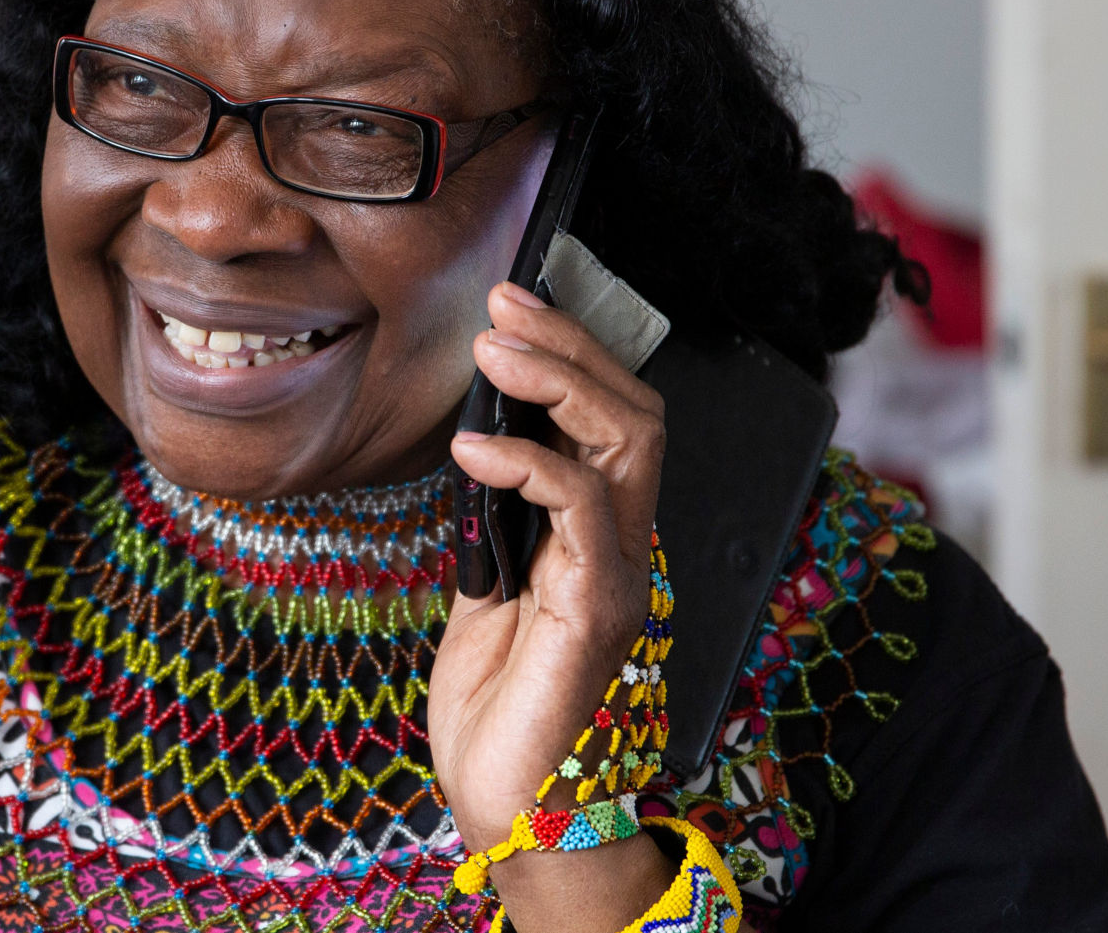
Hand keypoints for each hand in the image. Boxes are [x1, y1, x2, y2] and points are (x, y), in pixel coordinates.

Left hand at [430, 281, 674, 932]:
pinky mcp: (598, 607)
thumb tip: (478, 444)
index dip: (572, 352)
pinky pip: (581, 508)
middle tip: (506, 303)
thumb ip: (495, 524)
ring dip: (562, 379)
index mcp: (597, 535)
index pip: (612, 418)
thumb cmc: (497, 707)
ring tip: (498, 348)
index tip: (514, 303)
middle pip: (633, 410)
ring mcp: (618, 572)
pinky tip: (474, 450)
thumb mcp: (484, 590)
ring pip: (627, 439)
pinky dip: (528, 463)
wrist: (509, 804)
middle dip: (572, 343)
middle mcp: (623, 544)